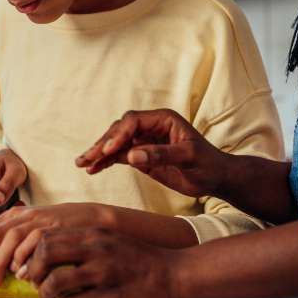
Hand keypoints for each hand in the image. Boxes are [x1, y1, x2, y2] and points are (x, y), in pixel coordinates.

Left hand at [0, 203, 111, 287]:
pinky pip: (31, 243)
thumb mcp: (28, 231)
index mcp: (10, 217)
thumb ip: (9, 242)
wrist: (88, 219)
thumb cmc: (56, 231)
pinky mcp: (51, 226)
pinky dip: (23, 258)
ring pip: (7, 239)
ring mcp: (35, 220)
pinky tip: (19, 272)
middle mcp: (19, 216)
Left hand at [24, 228, 180, 297]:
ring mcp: (105, 272)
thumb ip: (84, 241)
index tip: (34, 266)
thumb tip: (50, 250)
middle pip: (47, 252)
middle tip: (37, 282)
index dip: (34, 252)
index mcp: (94, 232)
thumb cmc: (139, 258)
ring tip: (50, 297)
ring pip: (56, 280)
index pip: (48, 235)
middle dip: (34, 270)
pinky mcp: (112, 295)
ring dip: (46, 292)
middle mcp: (97, 248)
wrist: (173, 272)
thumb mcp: (110, 239)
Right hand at [74, 109, 228, 198]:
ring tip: (82, 163)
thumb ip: (162, 155)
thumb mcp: (189, 157)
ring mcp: (144, 141)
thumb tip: (132, 156)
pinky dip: (105, 162)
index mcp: (163, 119)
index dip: (119, 134)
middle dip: (102, 143)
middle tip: (87, 157)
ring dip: (99, 153)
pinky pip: (119, 156)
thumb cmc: (208, 164)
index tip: (108, 151)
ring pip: (116, 143)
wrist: (216, 178)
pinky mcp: (141, 156)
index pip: (133, 121)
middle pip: (119, 130)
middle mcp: (151, 127)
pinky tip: (92, 169)